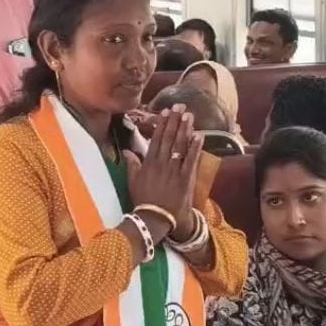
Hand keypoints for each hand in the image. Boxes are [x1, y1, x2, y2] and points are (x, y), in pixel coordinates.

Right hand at [126, 106, 201, 227]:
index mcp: (149, 163)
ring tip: (189, 115)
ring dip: (185, 129)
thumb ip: (131, 164)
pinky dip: (195, 147)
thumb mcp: (133, 182)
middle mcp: (162, 163)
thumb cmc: (143, 201)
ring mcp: (174, 170)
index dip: (162, 124)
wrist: (156, 218)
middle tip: (180, 107)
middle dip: (175, 121)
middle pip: (169, 138)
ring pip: (180, 146)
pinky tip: (199, 135)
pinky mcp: (186, 178)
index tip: (166, 112)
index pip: (157, 139)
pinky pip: (191, 160)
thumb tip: (127, 151)